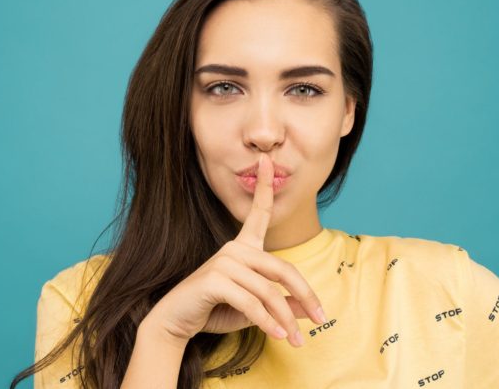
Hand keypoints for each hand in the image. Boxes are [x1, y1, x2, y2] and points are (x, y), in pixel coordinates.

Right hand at [145, 153, 325, 347]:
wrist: (177, 323)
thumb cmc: (216, 311)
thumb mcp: (256, 309)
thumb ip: (281, 305)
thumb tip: (311, 310)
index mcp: (243, 248)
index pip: (258, 213)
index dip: (264, 185)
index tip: (267, 159)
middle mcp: (234, 249)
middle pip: (282, 269)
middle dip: (305, 294)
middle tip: (321, 316)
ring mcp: (224, 262)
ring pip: (269, 291)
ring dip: (286, 319)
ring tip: (297, 339)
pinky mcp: (215, 280)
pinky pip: (252, 303)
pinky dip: (268, 322)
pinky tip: (278, 336)